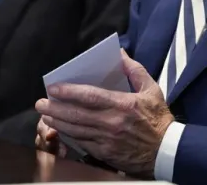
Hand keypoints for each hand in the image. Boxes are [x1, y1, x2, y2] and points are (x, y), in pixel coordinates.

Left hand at [35, 49, 173, 177]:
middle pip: (76, 114)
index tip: (53, 88)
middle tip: (40, 103)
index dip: (69, 92)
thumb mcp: (152, 90)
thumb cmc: (159, 119)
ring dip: (57, 122)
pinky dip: (68, 136)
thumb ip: (135, 70)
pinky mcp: (105, 153)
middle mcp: (112, 122)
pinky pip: (81, 143)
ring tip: (45, 116)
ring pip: (75, 130)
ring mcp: (107, 139)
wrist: (166, 151)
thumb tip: (120, 54)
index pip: (90, 96)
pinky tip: (60, 130)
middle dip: (54, 108)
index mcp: (123, 104)